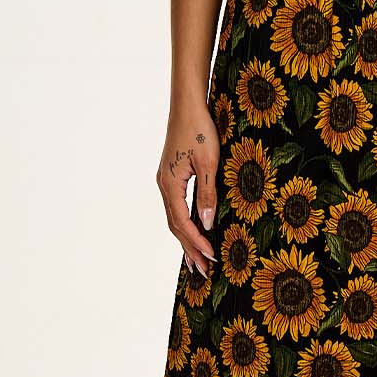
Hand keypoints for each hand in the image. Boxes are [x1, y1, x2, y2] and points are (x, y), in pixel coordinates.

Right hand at [155, 107, 219, 273]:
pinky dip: (185, 225)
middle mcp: (164, 186)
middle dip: (190, 249)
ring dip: (187, 240)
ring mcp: (166, 181)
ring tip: (198, 260)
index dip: (197, 242)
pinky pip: (176, 208)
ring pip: (174, 218)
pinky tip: (194, 232)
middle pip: (175, 226)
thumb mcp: (209, 163)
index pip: (183, 223)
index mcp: (171, 184)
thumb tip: (207, 224)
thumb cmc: (199, 129)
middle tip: (204, 271)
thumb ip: (208, 194)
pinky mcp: (172, 176)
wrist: (187, 105)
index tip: (212, 258)